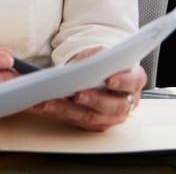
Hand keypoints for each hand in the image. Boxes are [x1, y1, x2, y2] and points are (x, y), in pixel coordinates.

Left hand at [28, 47, 146, 130]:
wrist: (96, 71)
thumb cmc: (100, 61)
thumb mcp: (100, 51)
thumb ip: (99, 57)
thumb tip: (88, 63)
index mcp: (133, 80)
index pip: (133, 81)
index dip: (123, 81)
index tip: (109, 80)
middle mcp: (125, 102)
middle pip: (112, 106)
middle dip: (93, 100)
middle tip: (77, 94)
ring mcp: (110, 116)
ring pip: (90, 117)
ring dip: (67, 110)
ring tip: (49, 101)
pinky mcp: (93, 124)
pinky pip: (75, 120)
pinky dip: (57, 113)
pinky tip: (42, 106)